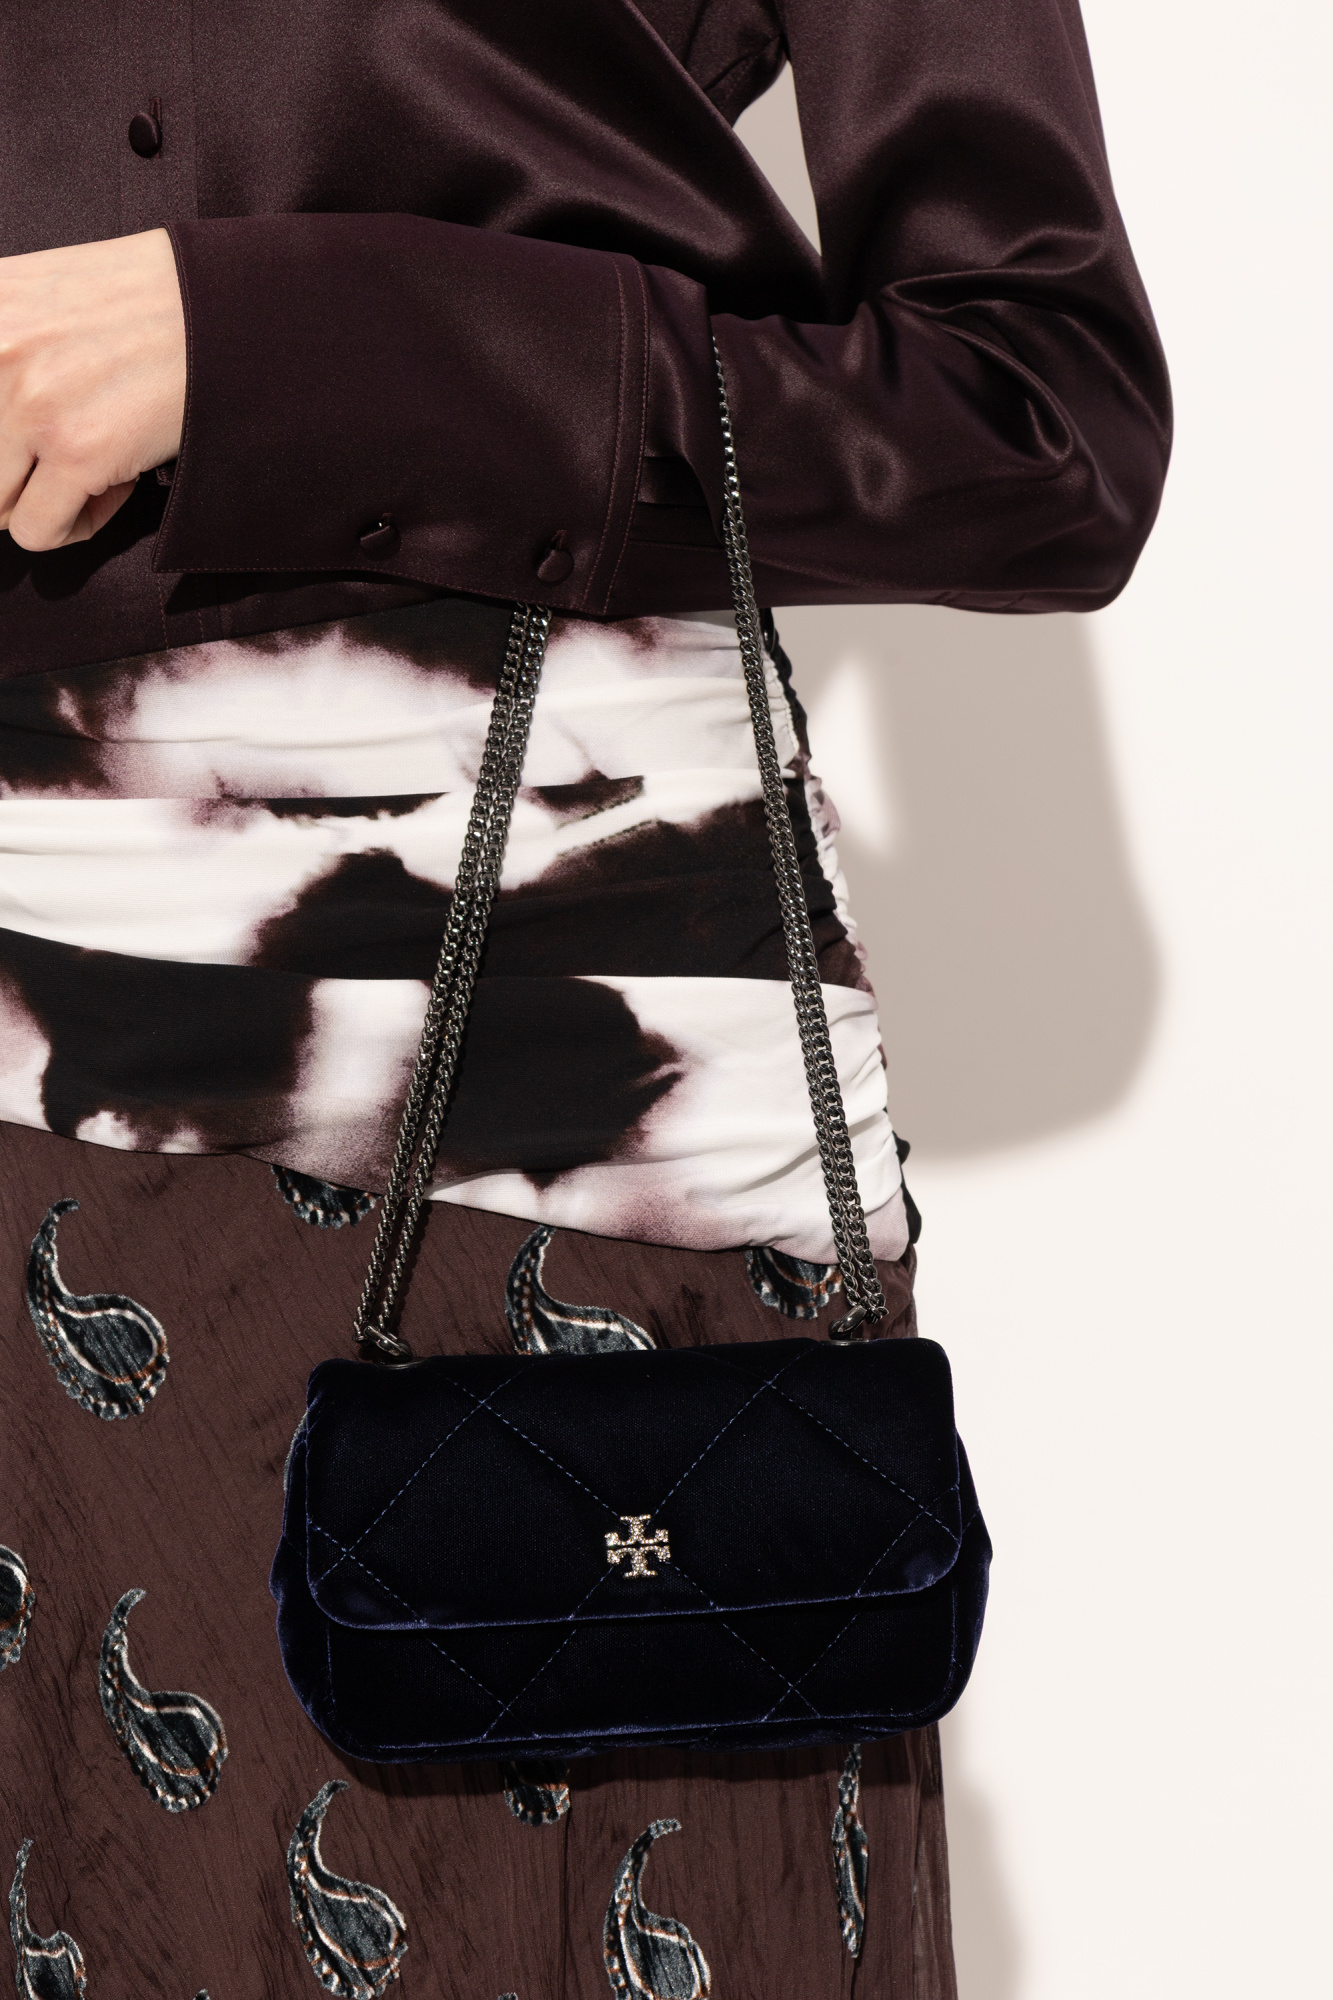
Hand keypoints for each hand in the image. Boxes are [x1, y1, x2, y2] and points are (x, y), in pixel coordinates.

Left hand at [0, 228, 185, 550]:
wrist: (221, 307)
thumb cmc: (146, 299)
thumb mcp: (38, 291)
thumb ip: (2, 340)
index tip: (27, 446)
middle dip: (15, 475)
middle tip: (58, 459)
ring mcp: (31, 406)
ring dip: (40, 501)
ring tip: (86, 471)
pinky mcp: (78, 451)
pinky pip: (39, 531)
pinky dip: (75, 524)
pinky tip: (114, 485)